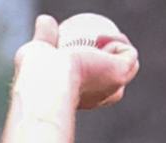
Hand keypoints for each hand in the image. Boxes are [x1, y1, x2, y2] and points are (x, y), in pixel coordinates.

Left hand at [23, 14, 139, 110]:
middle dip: (114, 60)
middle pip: (118, 82)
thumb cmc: (35, 73)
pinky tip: (100, 37)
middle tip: (97, 42)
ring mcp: (113, 88)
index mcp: (81, 99)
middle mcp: (100, 98)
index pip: (97, 87)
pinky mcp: (121, 75)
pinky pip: (129, 54)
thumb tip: (45, 20)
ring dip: (119, 48)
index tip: (82, 47)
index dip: (96, 65)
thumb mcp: (37, 51)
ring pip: (130, 67)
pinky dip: (119, 41)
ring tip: (98, 38)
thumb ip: (43, 36)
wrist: (45, 78)